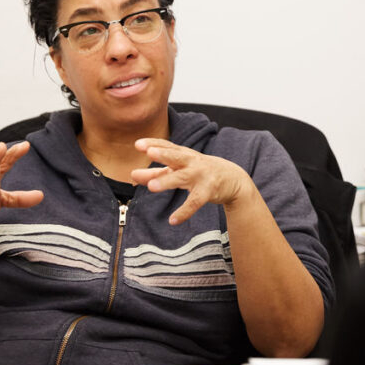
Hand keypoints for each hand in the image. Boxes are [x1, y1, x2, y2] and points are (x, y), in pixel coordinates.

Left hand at [131, 138, 255, 224]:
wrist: (233, 179)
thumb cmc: (200, 172)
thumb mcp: (179, 170)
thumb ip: (156, 173)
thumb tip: (131, 176)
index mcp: (184, 155)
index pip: (168, 147)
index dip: (153, 144)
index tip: (137, 144)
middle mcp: (192, 162)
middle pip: (176, 157)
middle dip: (163, 154)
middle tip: (149, 153)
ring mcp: (201, 176)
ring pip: (183, 177)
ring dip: (167, 181)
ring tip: (151, 187)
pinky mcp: (208, 191)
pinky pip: (195, 202)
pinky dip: (184, 212)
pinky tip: (173, 220)